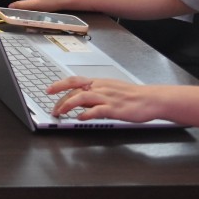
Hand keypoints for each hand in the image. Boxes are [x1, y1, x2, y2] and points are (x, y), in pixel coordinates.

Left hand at [47, 77, 164, 122]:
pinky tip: (80, 118)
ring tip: (61, 112)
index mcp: (98, 83)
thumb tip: (78, 98)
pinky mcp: (115, 109)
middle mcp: (100, 88)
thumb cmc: (131, 95)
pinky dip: (86, 114)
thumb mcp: (109, 89)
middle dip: (60, 99)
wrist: (150, 99)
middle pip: (74, 89)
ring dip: (68, 104)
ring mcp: (107, 98)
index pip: (74, 80)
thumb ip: (94, 93)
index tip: (49, 90)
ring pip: (82, 97)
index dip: (59, 84)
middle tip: (53, 109)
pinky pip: (97, 110)